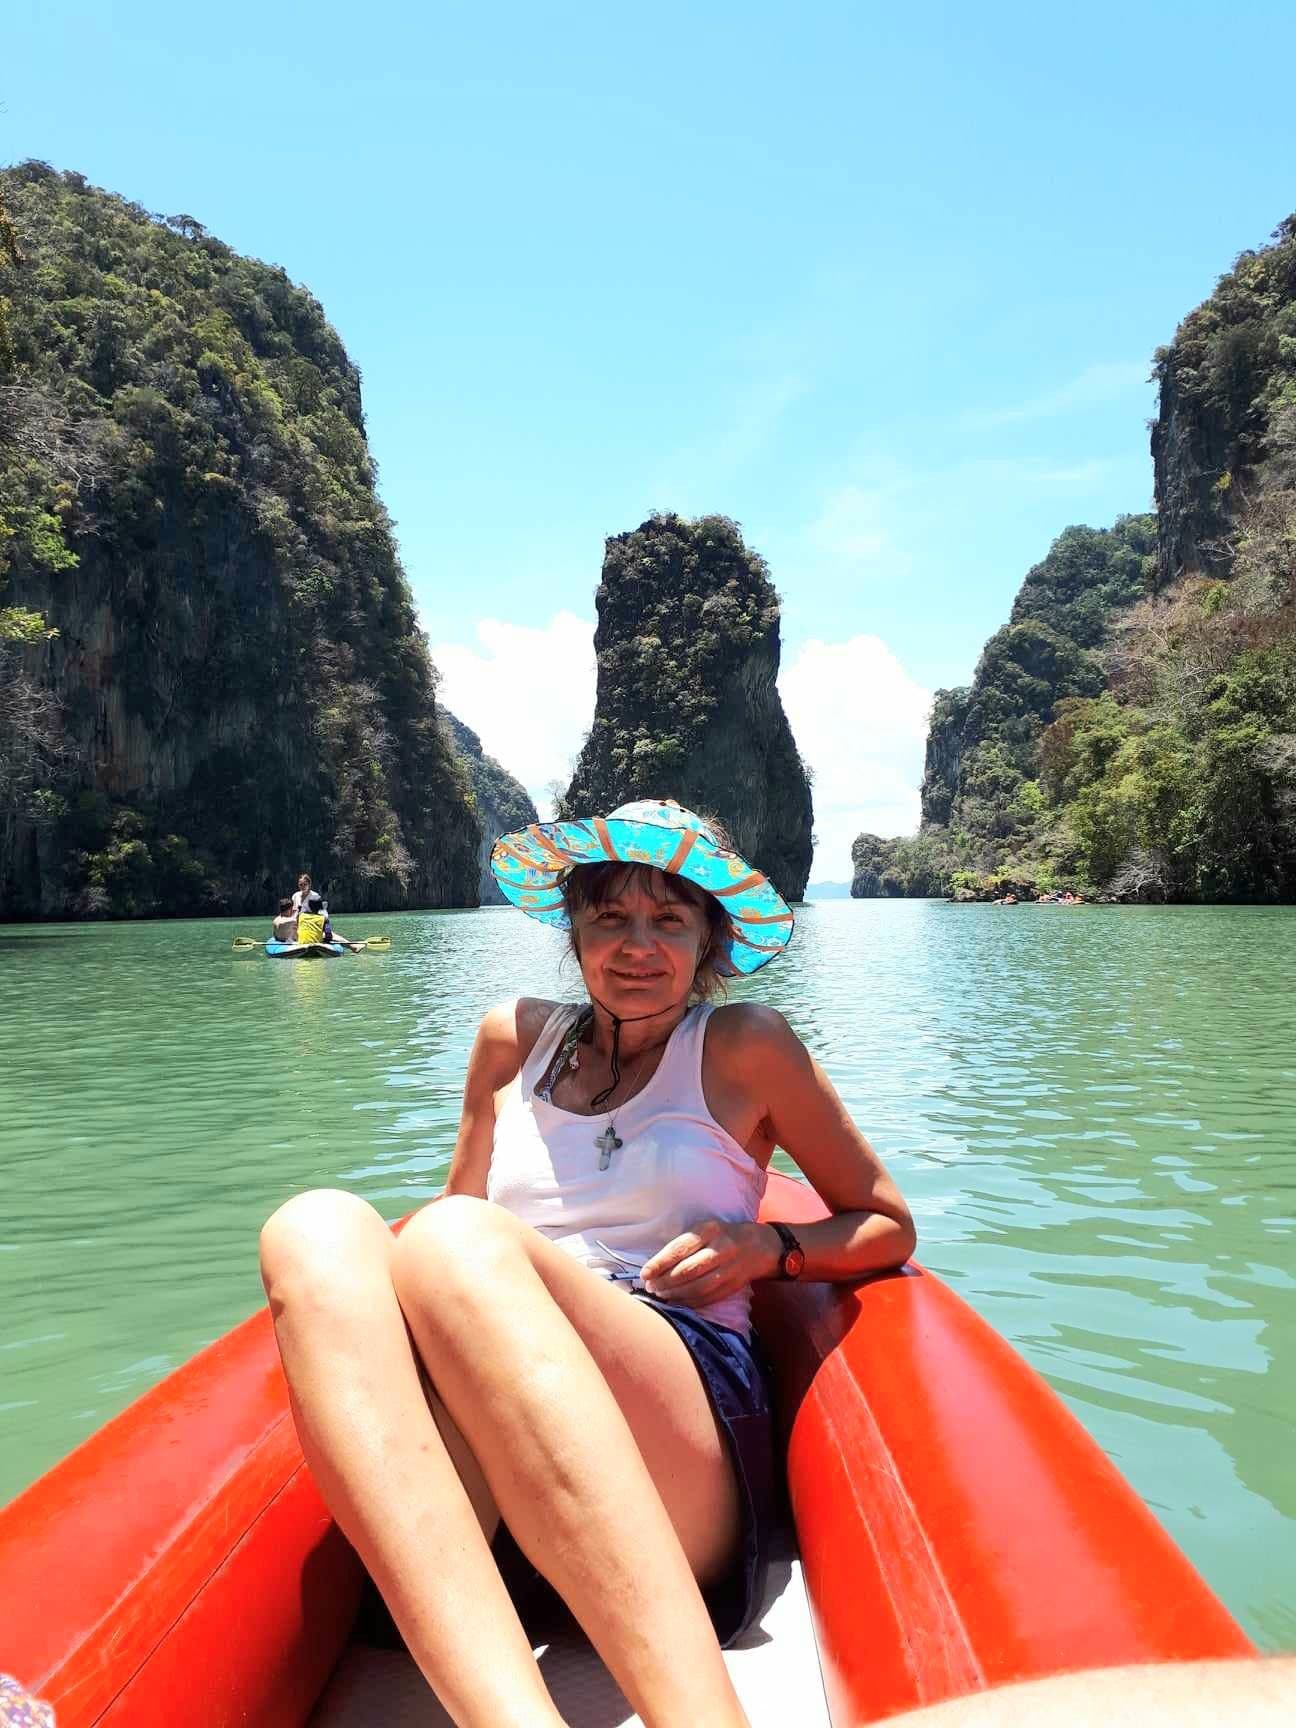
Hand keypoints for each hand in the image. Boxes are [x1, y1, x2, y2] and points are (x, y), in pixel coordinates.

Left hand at [640, 1220, 781, 1308]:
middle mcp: (721, 1248)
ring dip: (675, 1294)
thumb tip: (655, 1266)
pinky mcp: (733, 1285)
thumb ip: (684, 1244)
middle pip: (687, 1270)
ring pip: (697, 1287)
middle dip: (665, 1281)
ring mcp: (729, 1269)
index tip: (645, 1273)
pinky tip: (676, 1301)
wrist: (758, 1246)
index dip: (660, 1263)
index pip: (680, 1249)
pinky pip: (707, 1298)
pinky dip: (689, 1302)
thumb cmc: (722, 1235)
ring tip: (660, 1295)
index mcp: (709, 1230)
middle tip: (650, 1286)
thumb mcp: (704, 1229)